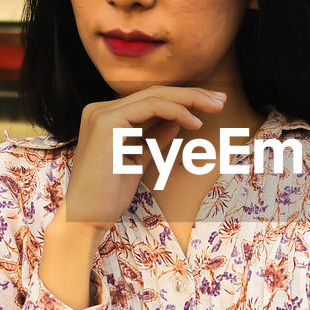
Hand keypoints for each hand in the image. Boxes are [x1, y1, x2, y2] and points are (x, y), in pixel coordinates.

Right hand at [59, 86, 226, 233]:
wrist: (87, 217)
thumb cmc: (110, 194)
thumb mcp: (140, 159)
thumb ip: (155, 137)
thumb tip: (178, 120)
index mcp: (106, 116)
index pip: (150, 99)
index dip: (183, 98)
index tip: (211, 104)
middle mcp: (100, 109)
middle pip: (154, 92)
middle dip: (192, 94)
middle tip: (221, 99)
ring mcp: (101, 113)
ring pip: (155, 95)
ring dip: (190, 99)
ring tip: (216, 107)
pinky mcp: (107, 122)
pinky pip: (150, 107)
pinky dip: (176, 111)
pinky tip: (195, 122)